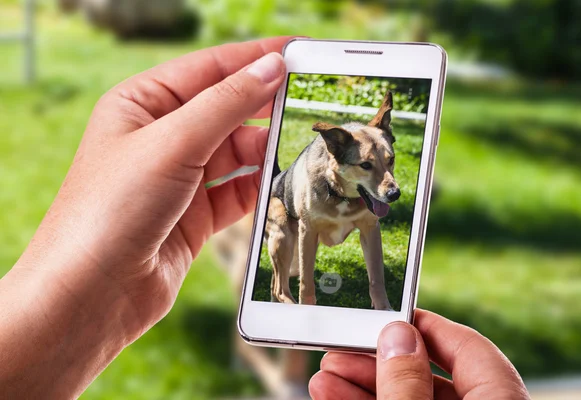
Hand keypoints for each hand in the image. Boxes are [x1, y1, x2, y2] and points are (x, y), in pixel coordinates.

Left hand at [0, 37, 288, 398]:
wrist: (92, 295)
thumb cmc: (108, 211)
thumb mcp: (171, 143)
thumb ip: (226, 104)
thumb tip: (271, 67)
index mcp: (142, 104)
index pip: (209, 69)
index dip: (253, 58)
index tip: (296, 53)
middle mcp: (161, 138)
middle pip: (227, 110)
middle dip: (264, 107)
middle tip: (307, 102)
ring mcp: (180, 178)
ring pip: (237, 152)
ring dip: (265, 150)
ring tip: (297, 147)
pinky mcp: (195, 215)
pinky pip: (238, 191)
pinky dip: (259, 186)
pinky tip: (279, 182)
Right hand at [309, 310, 529, 399]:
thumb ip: (408, 385)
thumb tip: (397, 336)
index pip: (467, 347)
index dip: (422, 325)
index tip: (385, 315)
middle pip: (429, 376)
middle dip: (376, 361)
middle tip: (339, 350)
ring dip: (363, 387)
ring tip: (325, 378)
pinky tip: (334, 397)